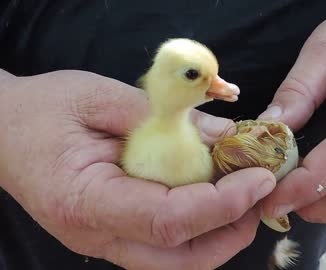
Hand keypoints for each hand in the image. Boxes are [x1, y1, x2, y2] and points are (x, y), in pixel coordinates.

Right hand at [0, 70, 275, 269]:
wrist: (5, 132)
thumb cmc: (44, 111)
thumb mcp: (98, 97)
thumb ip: (161, 116)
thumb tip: (222, 135)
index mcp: (85, 201)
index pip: (167, 221)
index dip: (221, 204)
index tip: (259, 178)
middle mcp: (97, 235)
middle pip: (180, 260)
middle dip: (232, 232)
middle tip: (260, 192)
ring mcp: (106, 240)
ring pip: (178, 261)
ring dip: (222, 234)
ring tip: (246, 195)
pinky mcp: (116, 233)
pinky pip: (168, 245)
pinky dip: (202, 227)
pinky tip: (215, 195)